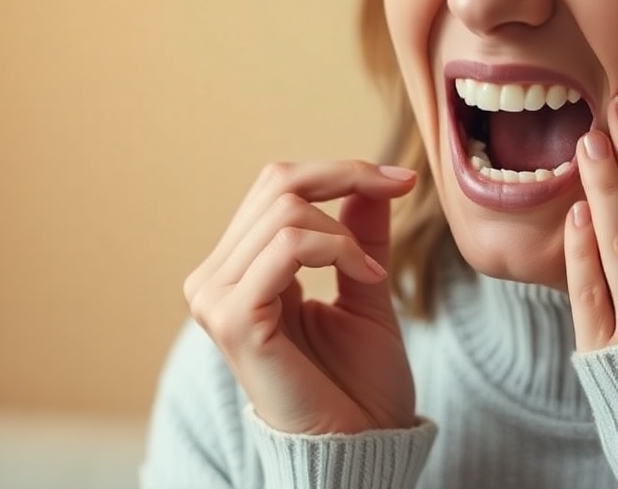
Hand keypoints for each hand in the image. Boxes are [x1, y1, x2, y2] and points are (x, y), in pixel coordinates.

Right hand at [184, 161, 417, 433]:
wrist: (362, 445)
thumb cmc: (359, 383)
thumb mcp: (366, 287)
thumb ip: (360, 235)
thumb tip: (373, 182)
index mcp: (242, 270)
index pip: (276, 187)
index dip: (338, 171)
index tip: (400, 179)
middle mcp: (217, 280)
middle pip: (277, 185)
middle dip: (346, 178)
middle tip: (399, 191)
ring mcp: (217, 300)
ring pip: (285, 211)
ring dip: (346, 233)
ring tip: (373, 275)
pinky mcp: (234, 321)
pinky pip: (288, 248)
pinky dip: (338, 250)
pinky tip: (367, 279)